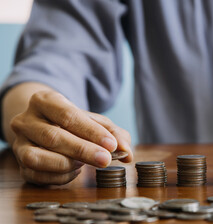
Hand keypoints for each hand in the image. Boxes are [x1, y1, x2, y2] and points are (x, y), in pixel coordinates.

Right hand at [9, 90, 132, 184]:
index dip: (91, 132)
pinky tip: (75, 171)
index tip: (111, 145)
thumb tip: (127, 152)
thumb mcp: (93, 120)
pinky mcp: (19, 163)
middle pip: (53, 137)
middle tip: (106, 160)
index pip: (68, 115)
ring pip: (38, 158)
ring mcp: (19, 142)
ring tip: (86, 163)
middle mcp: (26, 120)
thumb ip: (113, 133)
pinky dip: (60, 177)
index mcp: (45, 100)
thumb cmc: (72, 122)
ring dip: (68, 164)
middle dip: (83, 150)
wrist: (42, 124)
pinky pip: (36, 175)